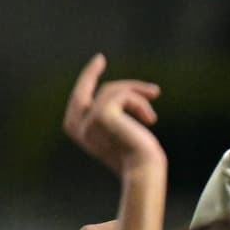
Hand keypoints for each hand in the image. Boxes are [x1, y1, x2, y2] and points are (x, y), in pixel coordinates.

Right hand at [62, 54, 163, 173]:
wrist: (145, 171)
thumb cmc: (138, 157)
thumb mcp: (124, 132)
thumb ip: (115, 115)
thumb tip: (124, 92)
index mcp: (78, 130)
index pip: (78, 99)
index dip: (87, 79)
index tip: (98, 61)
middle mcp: (77, 125)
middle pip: (85, 89)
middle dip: (91, 72)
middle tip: (100, 58)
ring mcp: (88, 120)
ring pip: (112, 91)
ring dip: (137, 97)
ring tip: (151, 117)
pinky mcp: (102, 115)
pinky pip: (123, 95)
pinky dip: (140, 103)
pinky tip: (150, 121)